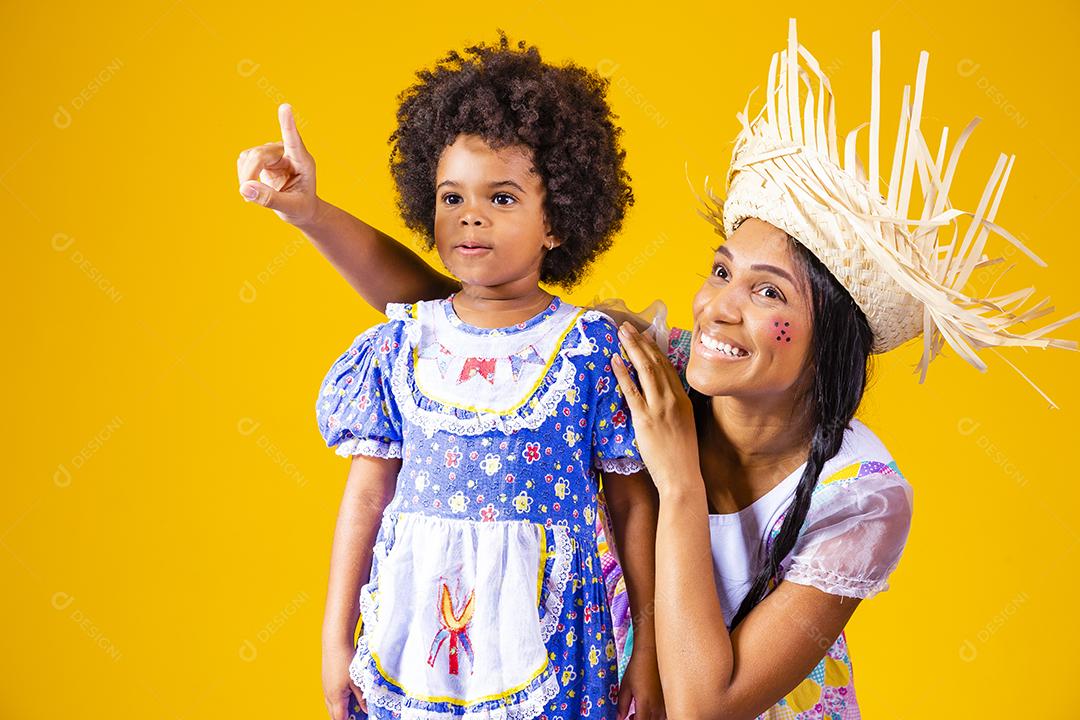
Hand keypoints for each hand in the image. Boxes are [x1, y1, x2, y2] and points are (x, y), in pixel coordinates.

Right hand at [237, 103, 319, 225]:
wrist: (300, 207)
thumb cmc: (301, 207)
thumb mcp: (291, 208)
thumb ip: (270, 199)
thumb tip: (245, 188)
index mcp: (303, 161)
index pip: (294, 140)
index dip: (287, 124)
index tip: (285, 107)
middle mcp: (288, 151)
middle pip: (260, 155)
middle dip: (249, 175)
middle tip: (246, 196)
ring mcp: (274, 151)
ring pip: (249, 156)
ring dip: (245, 177)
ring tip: (255, 195)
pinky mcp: (262, 155)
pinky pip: (244, 160)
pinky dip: (244, 175)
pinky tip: (253, 186)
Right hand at [322, 639, 364, 719]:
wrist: (335, 642)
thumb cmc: (346, 660)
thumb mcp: (357, 681)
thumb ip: (362, 697)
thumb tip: (366, 710)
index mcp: (336, 697)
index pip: (339, 718)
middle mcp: (328, 695)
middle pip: (334, 714)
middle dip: (343, 718)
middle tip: (356, 717)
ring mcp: (326, 687)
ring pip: (331, 706)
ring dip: (340, 709)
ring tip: (352, 709)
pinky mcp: (326, 680)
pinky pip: (330, 697)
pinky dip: (338, 701)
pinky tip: (346, 696)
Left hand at [610, 322, 699, 493]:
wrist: (682, 477)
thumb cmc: (682, 457)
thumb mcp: (684, 426)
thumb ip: (674, 409)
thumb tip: (662, 398)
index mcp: (683, 400)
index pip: (668, 367)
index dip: (655, 349)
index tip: (645, 335)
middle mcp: (673, 399)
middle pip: (656, 363)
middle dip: (641, 342)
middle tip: (628, 327)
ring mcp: (660, 408)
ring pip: (645, 370)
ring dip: (632, 349)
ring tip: (621, 334)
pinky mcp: (645, 419)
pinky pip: (632, 391)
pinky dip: (622, 373)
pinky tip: (614, 360)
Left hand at [617, 644, 665, 718]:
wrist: (651, 653)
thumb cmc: (637, 668)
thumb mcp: (625, 686)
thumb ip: (622, 705)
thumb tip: (620, 717)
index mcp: (645, 705)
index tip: (627, 719)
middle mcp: (657, 707)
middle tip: (630, 716)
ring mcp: (665, 703)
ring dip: (648, 719)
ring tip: (637, 712)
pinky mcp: (669, 698)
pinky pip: (664, 713)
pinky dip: (655, 715)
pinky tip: (648, 707)